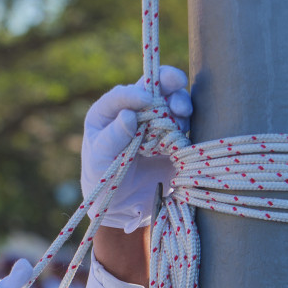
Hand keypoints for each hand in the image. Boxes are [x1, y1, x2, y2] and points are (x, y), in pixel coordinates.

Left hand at [81, 68, 192, 231]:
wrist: (124, 206)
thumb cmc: (103, 181)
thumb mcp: (100, 160)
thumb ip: (112, 137)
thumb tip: (129, 114)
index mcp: (107, 113)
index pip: (121, 95)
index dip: (134, 93)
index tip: (145, 99)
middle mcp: (133, 112)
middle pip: (152, 87)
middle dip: (166, 81)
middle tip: (176, 83)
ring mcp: (154, 123)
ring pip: (171, 101)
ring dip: (179, 101)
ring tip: (181, 112)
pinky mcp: (173, 137)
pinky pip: (183, 123)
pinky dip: (187, 122)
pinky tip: (184, 131)